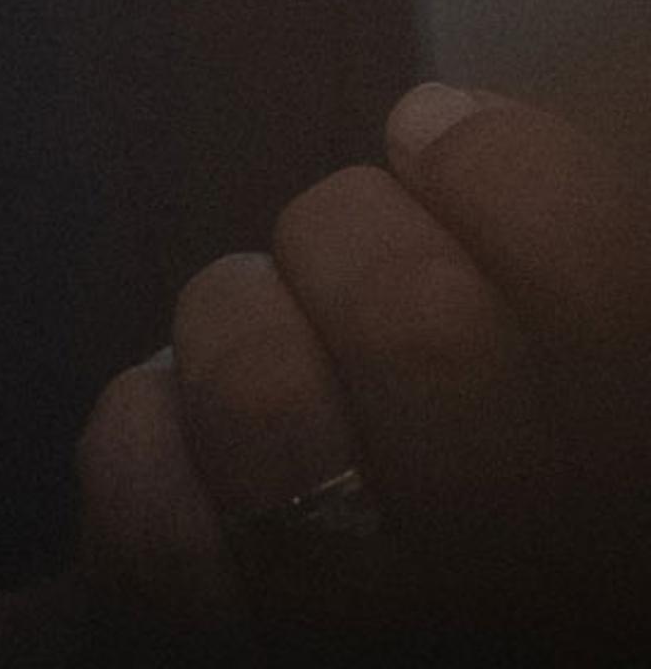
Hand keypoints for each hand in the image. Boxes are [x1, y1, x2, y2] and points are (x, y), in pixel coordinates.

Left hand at [71, 82, 650, 660]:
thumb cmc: (461, 493)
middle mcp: (534, 581)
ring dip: (232, 329)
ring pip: (266, 404)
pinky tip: (177, 437)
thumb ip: (531, 282)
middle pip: (419, 330)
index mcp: (620, 472)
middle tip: (335, 254)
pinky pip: (154, 525)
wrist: (379, 626)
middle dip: (342, 238)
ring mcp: (379, 638)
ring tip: (256, 345)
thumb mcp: (546, 380)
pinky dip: (141, 442)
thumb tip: (443, 126)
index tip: (426, 133)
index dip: (499, 170)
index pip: (593, 278)